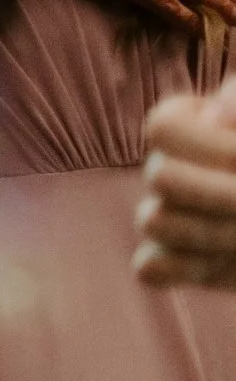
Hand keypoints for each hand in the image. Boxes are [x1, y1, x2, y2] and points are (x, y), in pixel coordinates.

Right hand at [136, 86, 235, 287]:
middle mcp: (169, 166)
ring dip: (214, 233)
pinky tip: (232, 262)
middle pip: (160, 178)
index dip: (211, 149)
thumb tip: (218, 112)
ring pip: (154, 221)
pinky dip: (188, 267)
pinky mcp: (178, 259)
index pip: (164, 129)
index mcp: (188, 124)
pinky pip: (152, 267)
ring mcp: (168, 214)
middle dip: (222, 196)